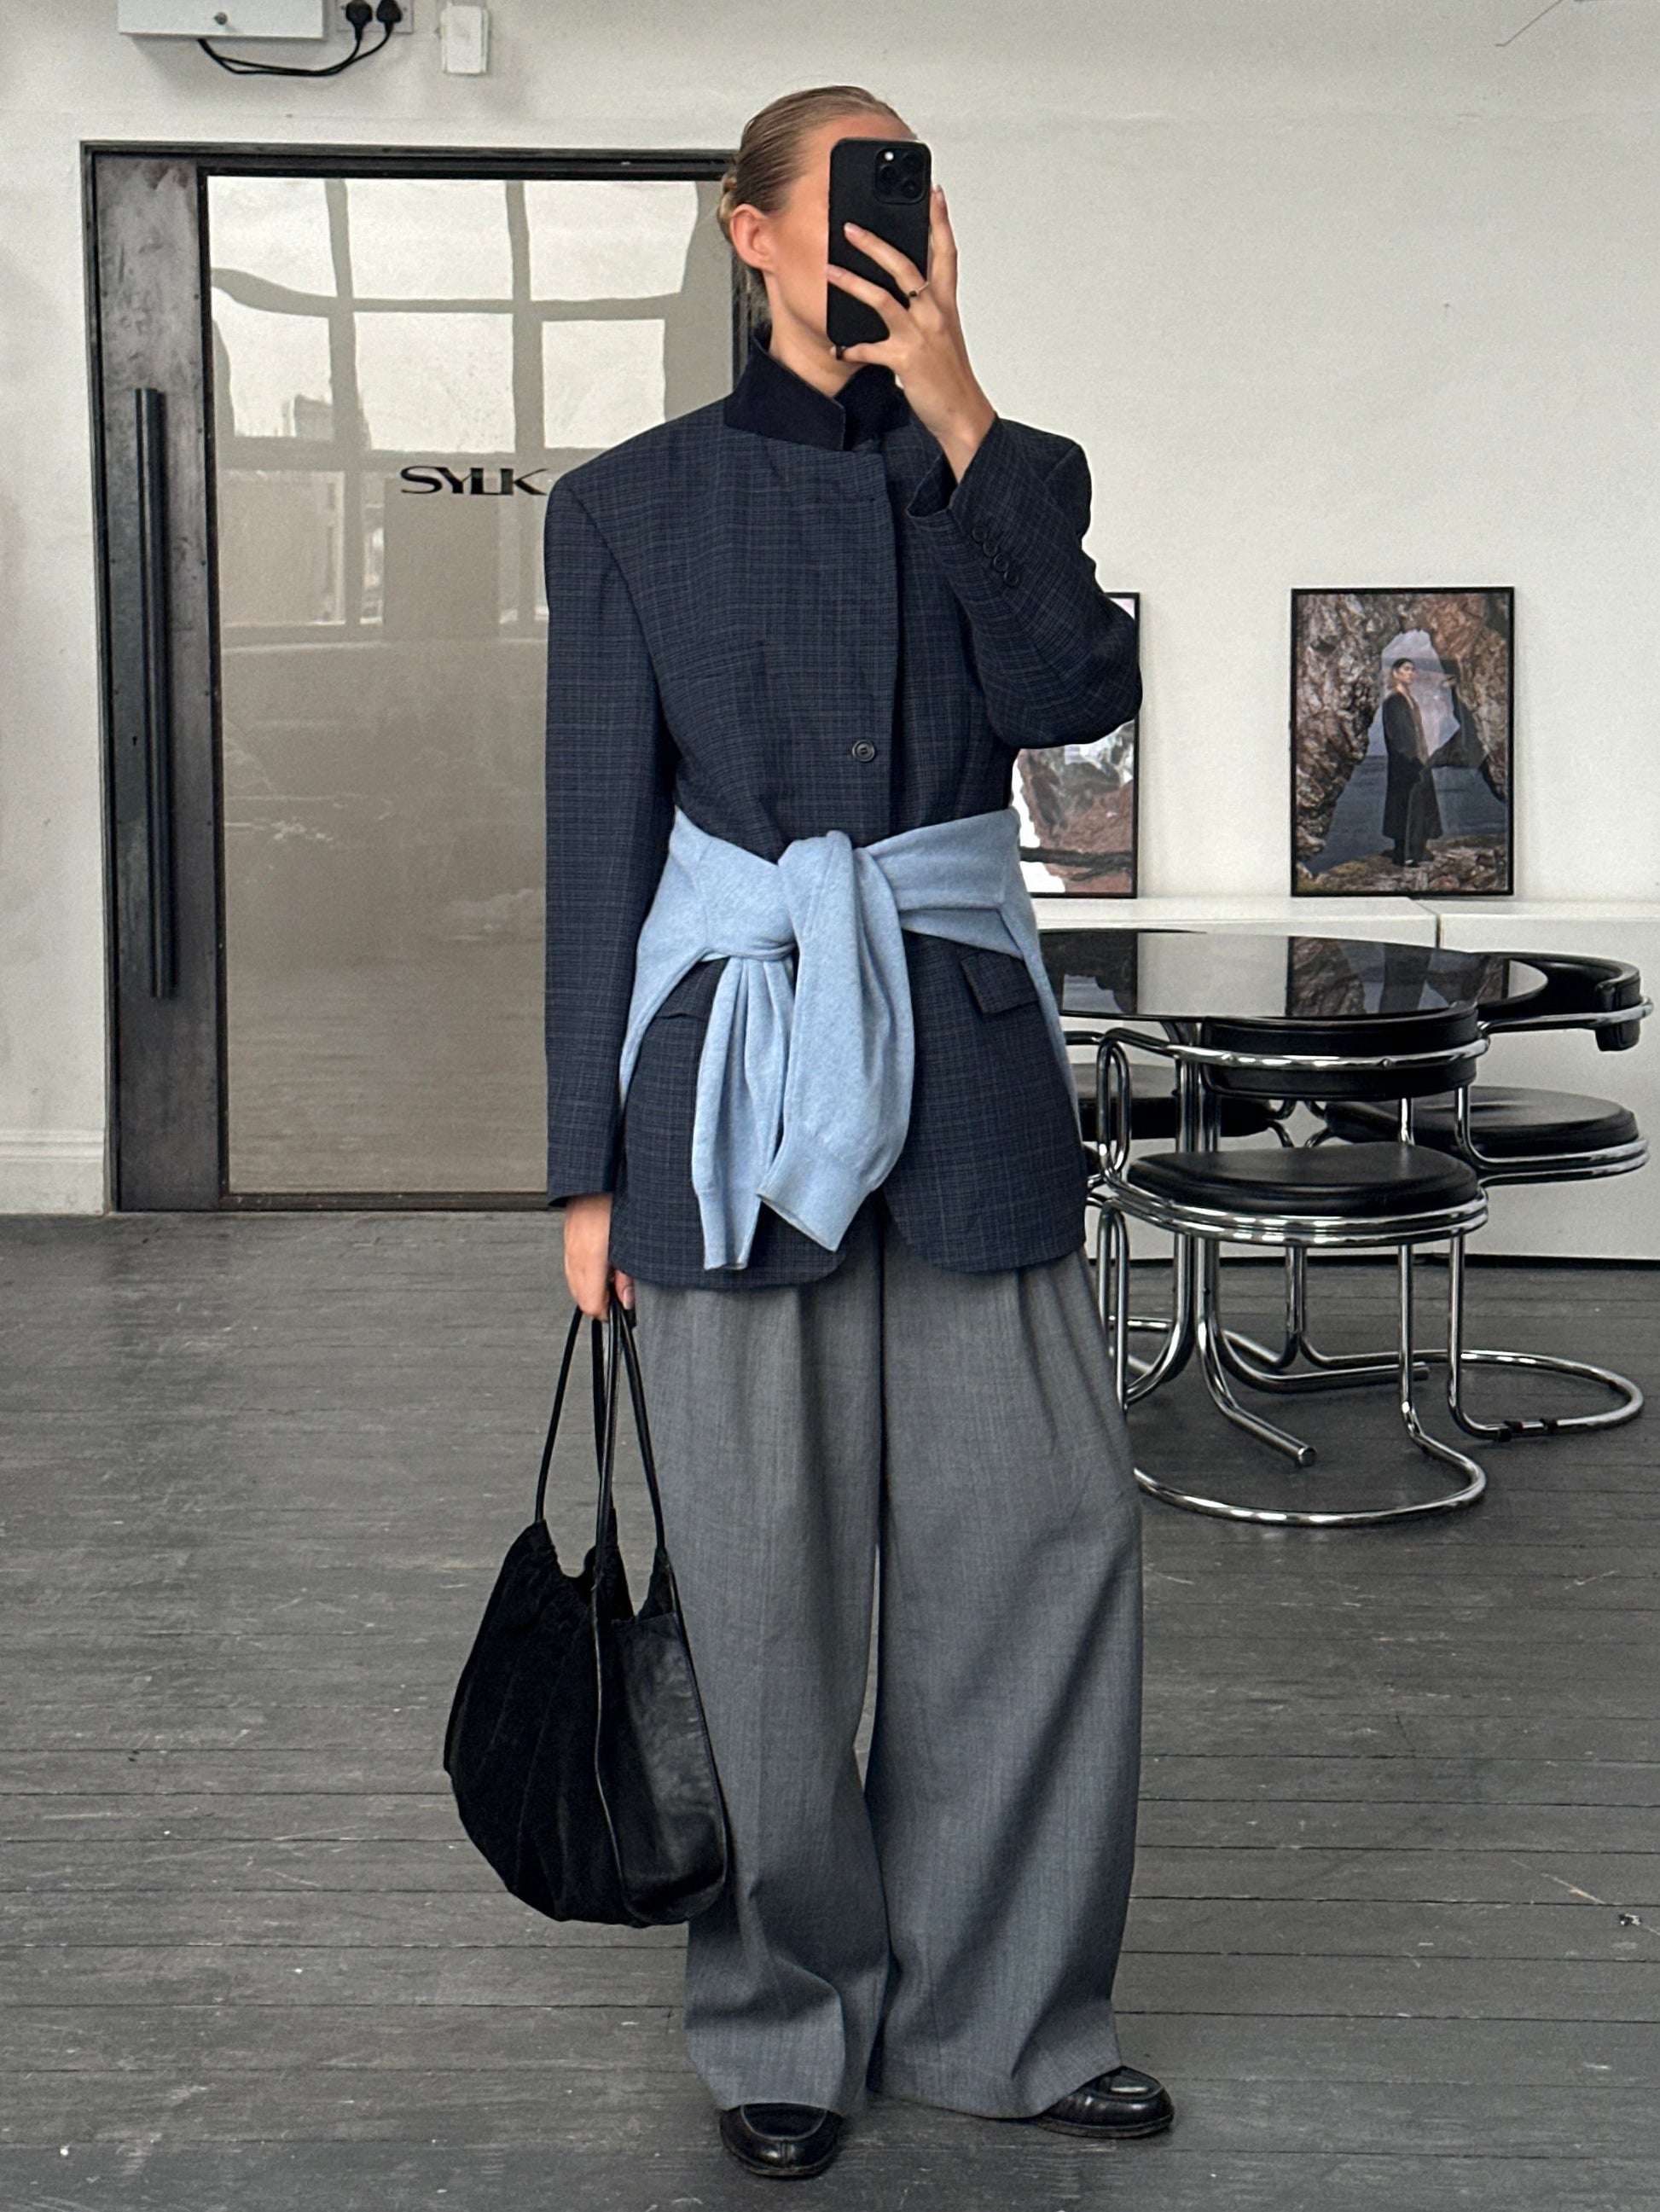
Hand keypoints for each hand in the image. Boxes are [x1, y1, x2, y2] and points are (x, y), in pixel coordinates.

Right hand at [562, 1192, 632, 1318]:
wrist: (602, 1170)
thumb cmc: (622, 1197)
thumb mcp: (634, 1242)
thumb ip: (628, 1274)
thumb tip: (627, 1299)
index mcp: (592, 1253)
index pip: (591, 1303)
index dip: (608, 1313)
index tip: (620, 1312)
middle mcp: (576, 1250)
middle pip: (579, 1296)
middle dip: (599, 1302)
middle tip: (618, 1299)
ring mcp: (569, 1242)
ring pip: (573, 1281)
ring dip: (590, 1287)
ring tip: (611, 1282)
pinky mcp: (568, 1234)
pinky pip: (571, 1264)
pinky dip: (582, 1272)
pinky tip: (599, 1267)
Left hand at [828, 183, 996, 482]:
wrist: (962, 414)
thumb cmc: (949, 374)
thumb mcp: (943, 333)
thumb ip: (926, 306)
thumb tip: (905, 288)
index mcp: (945, 303)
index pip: (946, 252)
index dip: (940, 220)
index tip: (933, 191)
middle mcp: (934, 314)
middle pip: (906, 265)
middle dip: (876, 243)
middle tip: (850, 226)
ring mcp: (920, 335)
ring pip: (883, 299)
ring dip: (852, 283)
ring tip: (829, 270)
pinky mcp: (906, 360)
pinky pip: (870, 349)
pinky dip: (850, 348)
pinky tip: (836, 347)